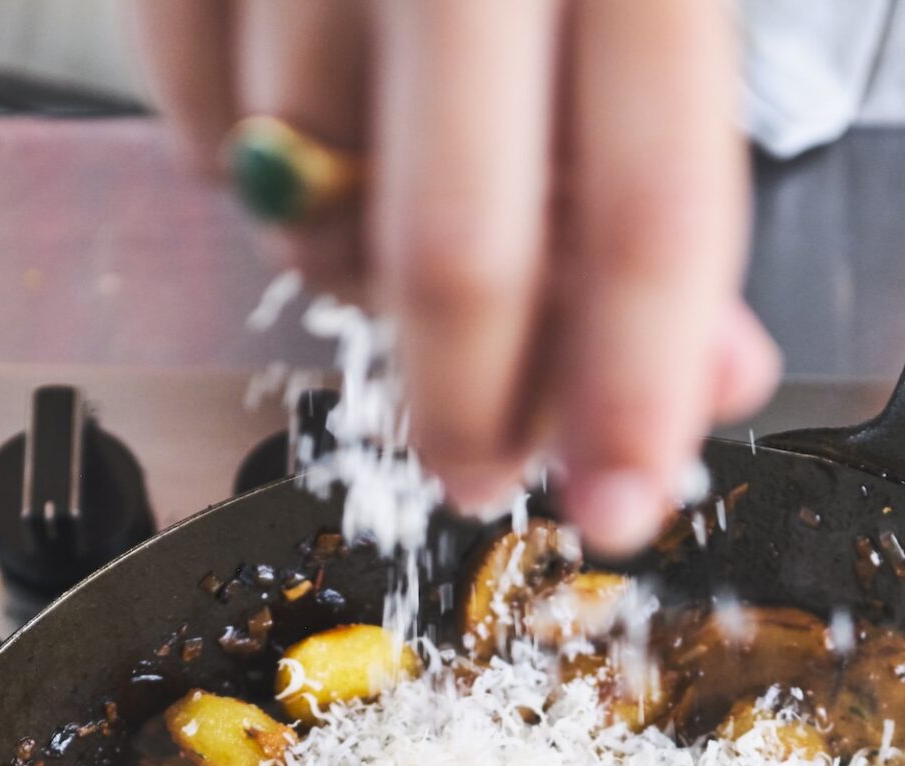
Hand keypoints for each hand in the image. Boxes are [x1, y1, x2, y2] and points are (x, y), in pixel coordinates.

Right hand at [139, 0, 779, 554]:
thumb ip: (672, 163)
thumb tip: (697, 377)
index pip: (648, 197)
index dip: (640, 385)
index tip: (631, 503)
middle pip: (455, 248)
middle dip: (470, 407)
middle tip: (483, 471)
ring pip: (318, 208)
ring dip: (363, 273)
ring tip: (400, 192)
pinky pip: (207, 139)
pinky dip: (264, 183)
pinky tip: (317, 122)